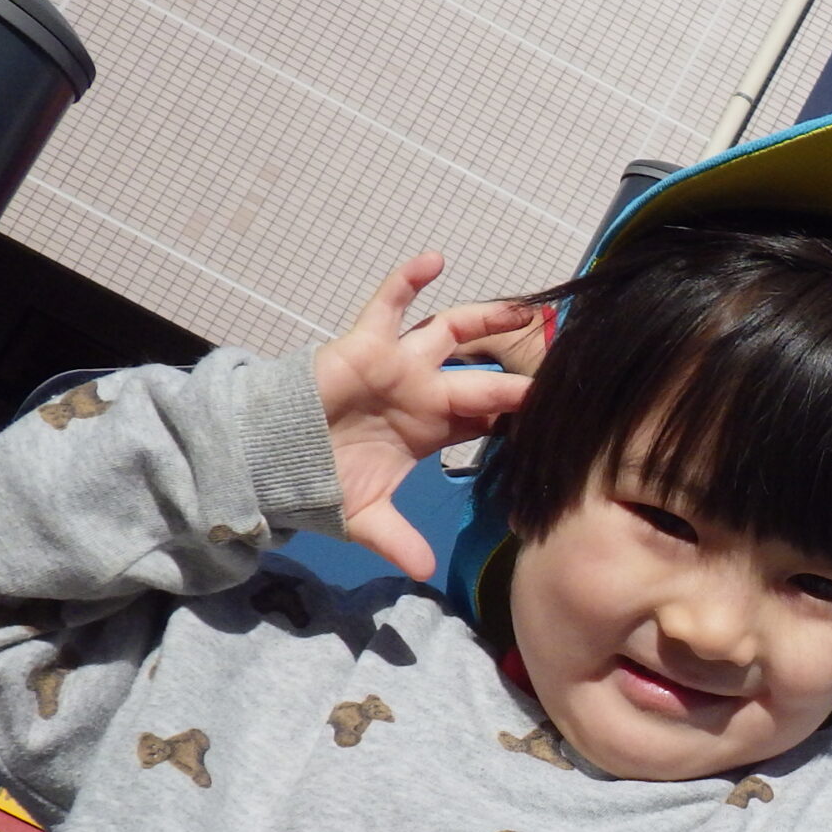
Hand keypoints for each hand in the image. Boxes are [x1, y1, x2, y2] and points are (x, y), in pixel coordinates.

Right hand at [313, 254, 536, 579]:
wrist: (270, 461)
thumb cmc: (318, 482)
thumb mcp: (365, 518)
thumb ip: (399, 541)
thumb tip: (426, 571)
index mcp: (430, 430)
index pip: (485, 421)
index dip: (516, 418)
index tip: (557, 417)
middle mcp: (421, 392)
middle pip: (483, 379)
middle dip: (519, 376)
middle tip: (561, 366)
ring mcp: (397, 365)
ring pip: (449, 332)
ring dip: (486, 318)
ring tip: (525, 307)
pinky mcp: (366, 344)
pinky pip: (388, 303)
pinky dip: (408, 280)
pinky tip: (434, 260)